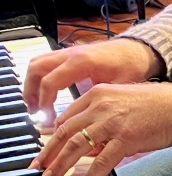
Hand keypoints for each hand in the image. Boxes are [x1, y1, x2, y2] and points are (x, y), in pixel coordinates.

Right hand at [24, 38, 164, 124]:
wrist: (138, 50)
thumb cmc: (131, 66)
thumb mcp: (118, 87)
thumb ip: (101, 103)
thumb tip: (87, 125)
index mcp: (82, 62)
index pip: (51, 81)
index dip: (45, 102)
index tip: (47, 119)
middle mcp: (71, 54)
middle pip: (36, 68)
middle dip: (31, 91)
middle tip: (34, 112)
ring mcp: (69, 52)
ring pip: (38, 63)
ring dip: (32, 83)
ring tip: (36, 105)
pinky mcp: (69, 55)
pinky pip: (46, 63)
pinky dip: (40, 77)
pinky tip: (45, 94)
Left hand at [30, 82, 171, 175]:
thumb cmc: (157, 105)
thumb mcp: (122, 102)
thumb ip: (103, 119)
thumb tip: (90, 145)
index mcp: (97, 94)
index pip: (66, 117)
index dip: (52, 137)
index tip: (47, 150)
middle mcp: (100, 106)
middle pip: (64, 132)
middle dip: (48, 154)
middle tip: (39, 169)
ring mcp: (111, 122)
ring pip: (76, 147)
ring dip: (60, 166)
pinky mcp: (125, 138)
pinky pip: (101, 162)